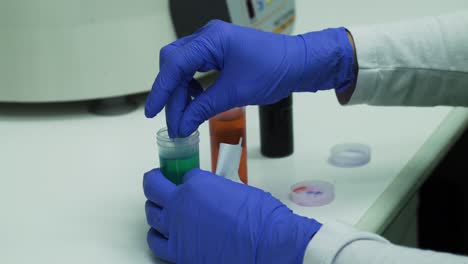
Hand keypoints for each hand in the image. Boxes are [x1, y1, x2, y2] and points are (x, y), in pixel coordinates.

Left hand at [143, 168, 321, 263]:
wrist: (267, 247)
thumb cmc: (261, 218)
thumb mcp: (238, 190)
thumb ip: (218, 190)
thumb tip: (215, 195)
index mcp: (197, 184)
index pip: (185, 175)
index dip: (189, 178)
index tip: (191, 180)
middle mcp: (181, 204)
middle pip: (154, 187)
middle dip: (157, 183)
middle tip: (160, 182)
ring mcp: (176, 229)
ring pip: (151, 214)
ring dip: (155, 208)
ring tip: (160, 208)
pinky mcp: (178, 253)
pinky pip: (156, 242)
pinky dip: (157, 235)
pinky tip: (162, 233)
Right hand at [145, 20, 355, 136]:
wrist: (299, 64)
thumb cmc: (273, 71)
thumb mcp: (235, 93)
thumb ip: (203, 108)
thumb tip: (181, 127)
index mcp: (211, 39)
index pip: (174, 65)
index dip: (161, 90)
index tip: (152, 112)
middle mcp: (208, 37)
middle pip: (174, 64)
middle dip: (171, 94)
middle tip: (174, 122)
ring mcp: (213, 43)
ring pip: (183, 67)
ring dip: (180, 91)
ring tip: (184, 116)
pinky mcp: (219, 52)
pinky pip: (195, 68)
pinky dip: (192, 87)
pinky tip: (196, 101)